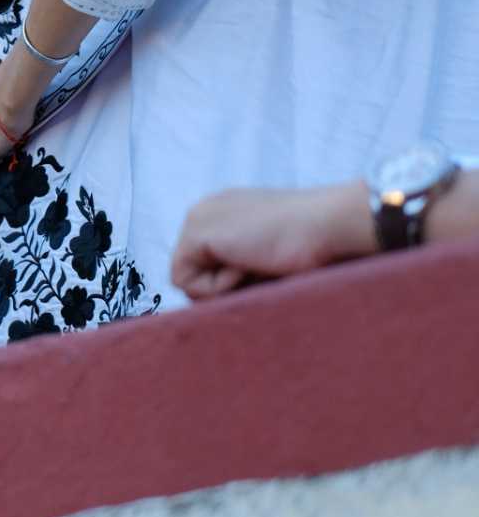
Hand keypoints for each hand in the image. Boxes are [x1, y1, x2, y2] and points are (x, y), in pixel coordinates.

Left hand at [170, 181, 374, 300]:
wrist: (330, 224)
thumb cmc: (316, 246)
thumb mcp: (269, 255)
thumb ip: (241, 266)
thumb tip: (220, 304)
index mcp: (223, 212)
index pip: (201, 265)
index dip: (229, 282)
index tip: (264, 265)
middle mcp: (204, 211)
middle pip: (191, 274)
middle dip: (223, 286)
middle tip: (261, 266)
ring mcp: (197, 219)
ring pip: (187, 283)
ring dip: (225, 286)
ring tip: (258, 262)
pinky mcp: (196, 234)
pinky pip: (186, 284)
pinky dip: (219, 287)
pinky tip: (248, 263)